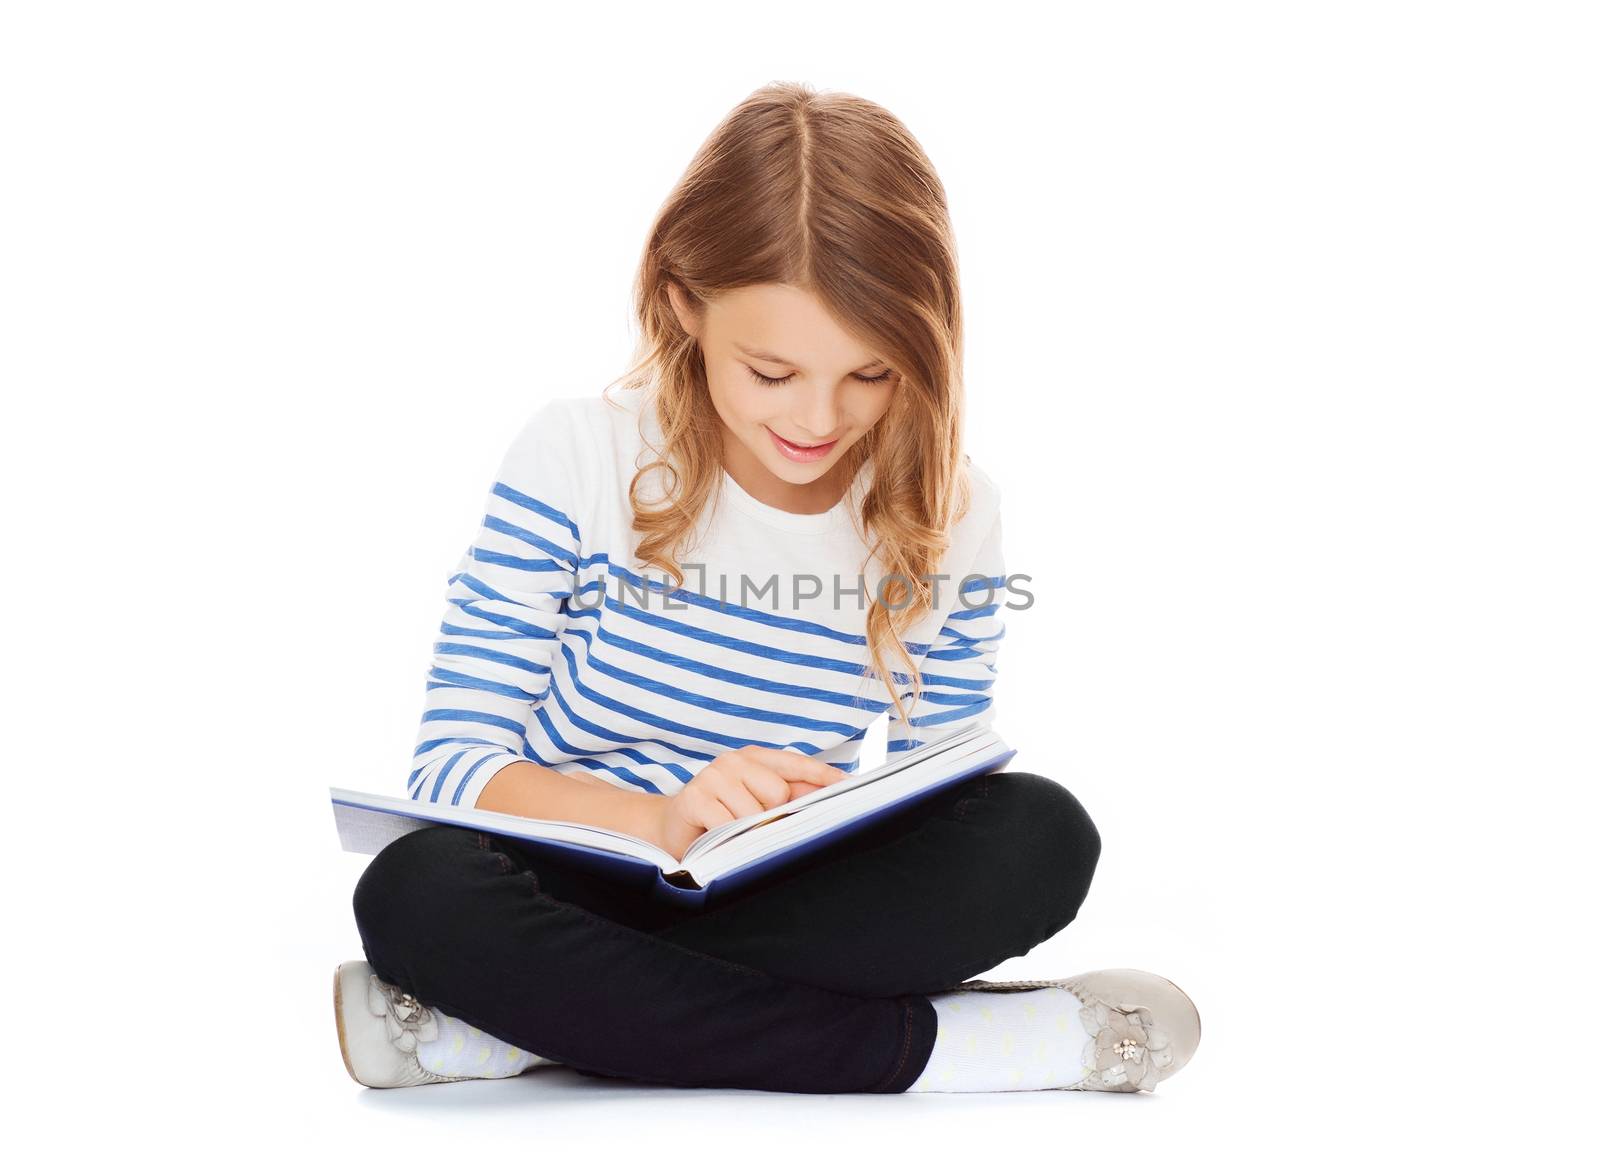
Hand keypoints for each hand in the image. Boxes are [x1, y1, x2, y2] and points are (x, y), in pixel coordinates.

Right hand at [652, 747, 848, 860]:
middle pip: (778, 792)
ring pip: (754, 812)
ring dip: (746, 831)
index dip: (822, 775)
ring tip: (730, 832)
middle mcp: (734, 760)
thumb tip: (829, 792)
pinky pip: (728, 824)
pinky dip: (727, 837)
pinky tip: (715, 835)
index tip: (849, 785)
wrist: (672, 829)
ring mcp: (712, 776)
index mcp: (754, 757)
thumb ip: (791, 795)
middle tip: (751, 824)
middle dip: (771, 815)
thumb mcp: (757, 803)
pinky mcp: (694, 797)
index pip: (796, 764)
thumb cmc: (721, 816)